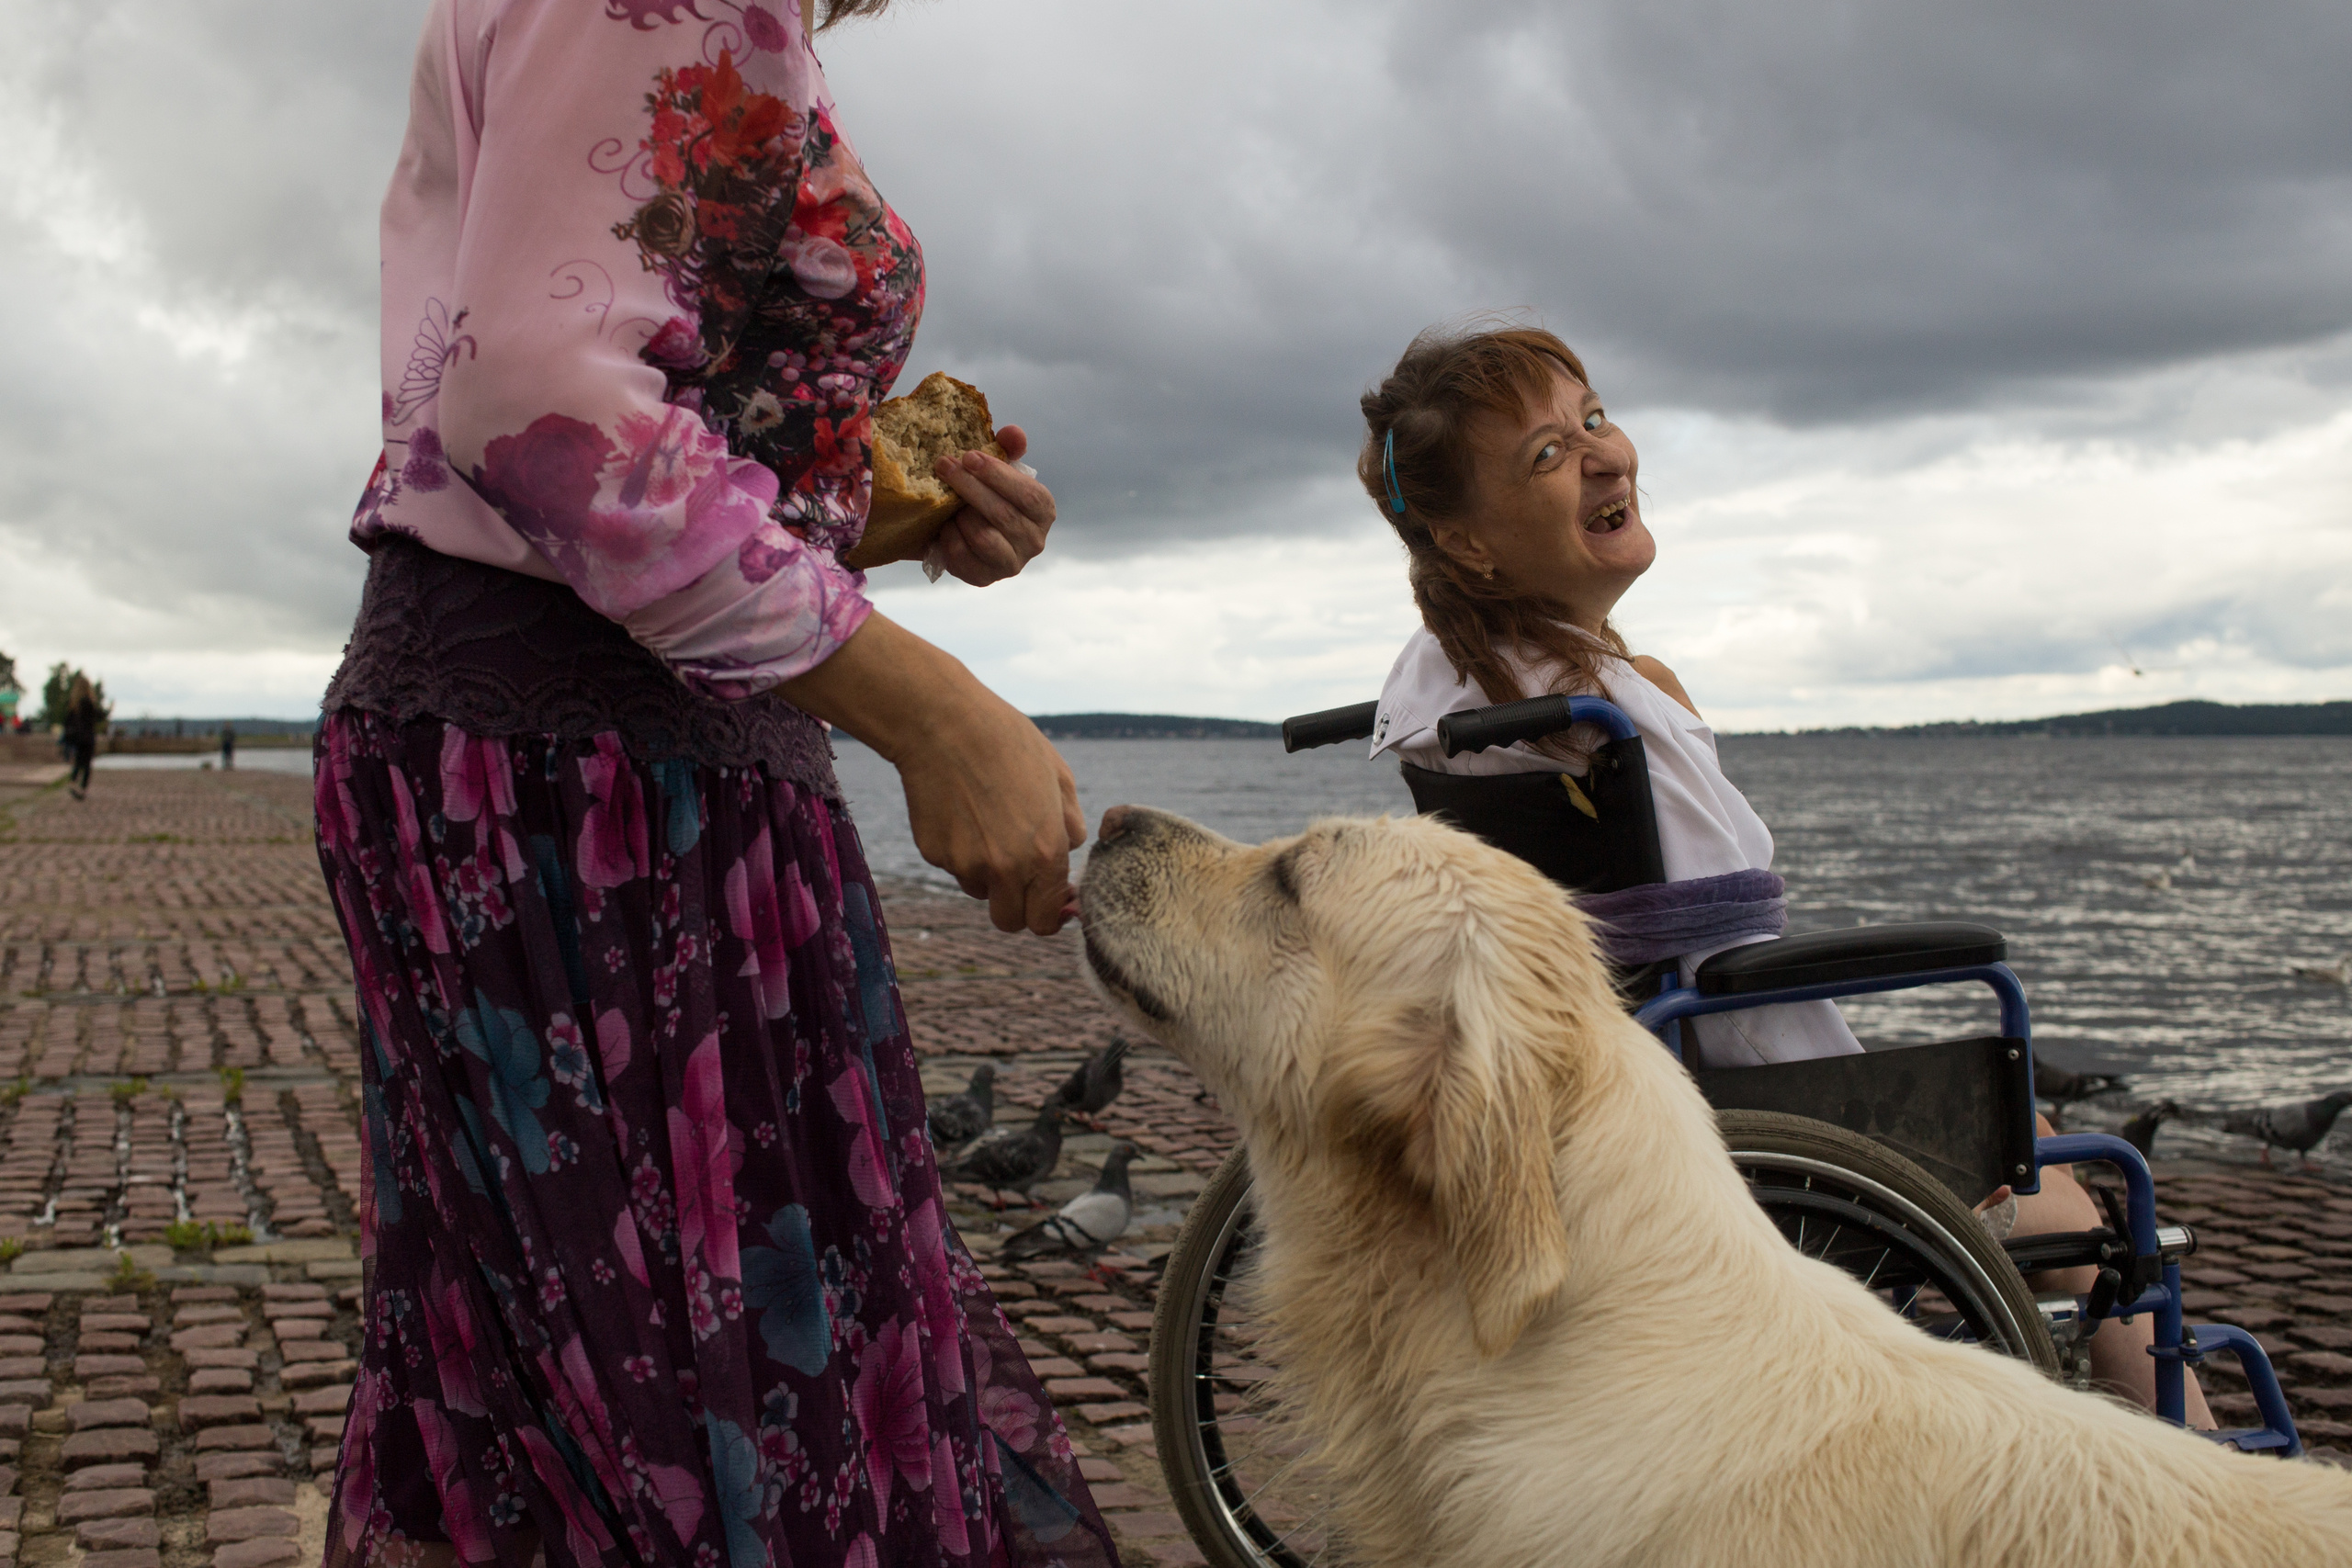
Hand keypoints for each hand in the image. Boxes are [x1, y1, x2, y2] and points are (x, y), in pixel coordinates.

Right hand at [779, 614, 1085, 934]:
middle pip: (1011, 922)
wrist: (943, 723)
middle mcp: (1006, 868)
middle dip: (1018, 906)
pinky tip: (962, 810)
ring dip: (988, 874)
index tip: (1048, 899)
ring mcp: (965, 863)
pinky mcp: (934, 853)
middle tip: (1019, 877)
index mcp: (1045, 853)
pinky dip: (960, 851)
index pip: (1046, 920)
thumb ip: (1071, 825)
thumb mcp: (1059, 777)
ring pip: (981, 891)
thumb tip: (1072, 852)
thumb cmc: (1008, 742)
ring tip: (987, 823)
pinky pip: (954, 866)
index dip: (1049, 914)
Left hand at [932, 424, 1054, 585]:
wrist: (965, 529)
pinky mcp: (985, 578)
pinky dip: (949, 537)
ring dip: (960, 515)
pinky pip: (962, 557)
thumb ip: (1008, 448)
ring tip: (948, 501)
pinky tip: (944, 524)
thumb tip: (1014, 433)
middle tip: (944, 465)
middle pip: (1002, 514)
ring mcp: (1012, 563)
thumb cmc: (988, 493)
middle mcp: (1035, 541)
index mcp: (1044, 510)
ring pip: (983, 537)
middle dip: (969, 487)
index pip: (1027, 494)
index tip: (968, 456)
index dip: (997, 474)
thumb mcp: (999, 469)